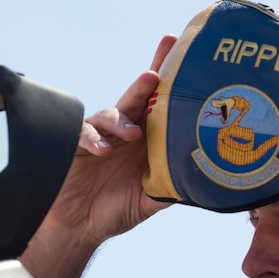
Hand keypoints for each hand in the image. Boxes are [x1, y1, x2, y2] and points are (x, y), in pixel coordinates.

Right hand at [43, 35, 177, 247]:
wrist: (79, 227)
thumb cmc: (115, 210)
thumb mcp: (149, 200)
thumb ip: (171, 187)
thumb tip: (203, 184)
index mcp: (146, 139)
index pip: (160, 104)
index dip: (168, 77)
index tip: (179, 50)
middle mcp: (124, 131)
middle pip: (138, 97)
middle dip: (148, 80)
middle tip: (156, 73)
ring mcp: (100, 135)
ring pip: (111, 114)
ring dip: (122, 120)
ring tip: (133, 134)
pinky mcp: (75, 144)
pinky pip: (83, 133)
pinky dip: (92, 139)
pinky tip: (103, 150)